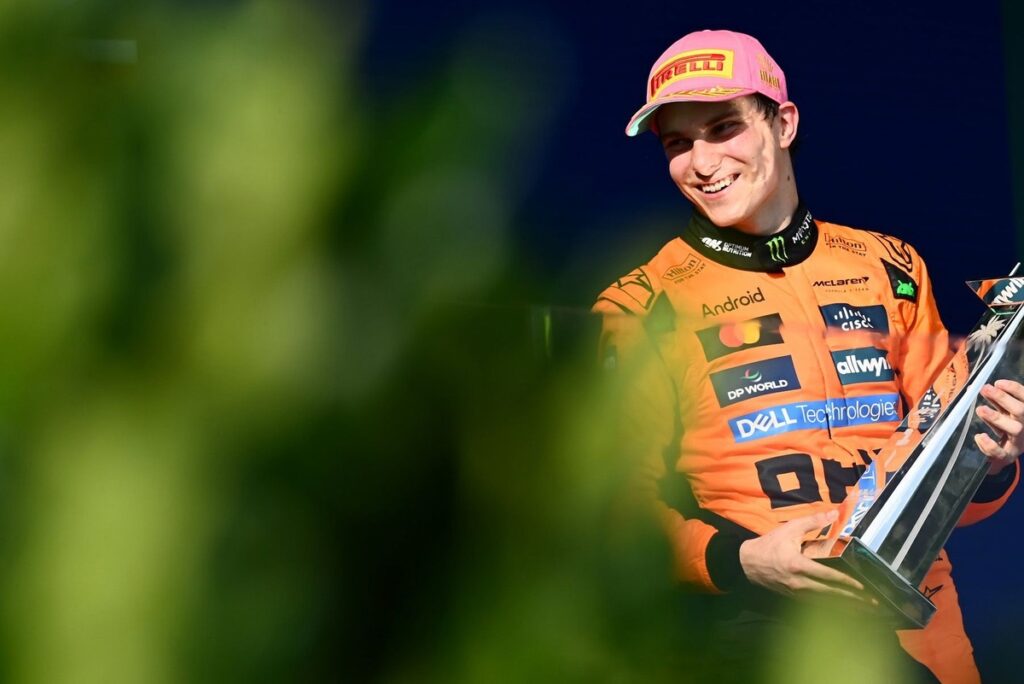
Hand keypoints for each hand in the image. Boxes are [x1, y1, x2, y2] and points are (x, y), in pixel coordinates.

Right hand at [739, 510, 866, 600]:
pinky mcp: (793, 597)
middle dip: (852, 600)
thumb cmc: (769, 544)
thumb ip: (813, 521)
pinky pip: (815, 604)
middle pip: (830, 594)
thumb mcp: (789, 529)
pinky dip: (830, 607)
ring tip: (862, 610)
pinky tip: (842, 609)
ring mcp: (795, 592)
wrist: (747, 562)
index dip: (846, 583)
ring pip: (824, 602)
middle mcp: (798, 582)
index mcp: (798, 565)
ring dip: (844, 607)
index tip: (863, 588)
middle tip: (872, 604)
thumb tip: (835, 513)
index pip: (827, 576)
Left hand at [975, 379, 1023, 472]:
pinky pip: (1001, 452)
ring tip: (980, 409)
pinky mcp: (1008, 455)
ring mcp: (1018, 442)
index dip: (1013, 389)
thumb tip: (986, 387)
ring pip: (1014, 429)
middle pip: (1020, 410)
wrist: (1009, 451)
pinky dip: (989, 445)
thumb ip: (998, 400)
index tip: (997, 382)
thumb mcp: (1005, 411)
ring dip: (996, 417)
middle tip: (985, 389)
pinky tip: (979, 436)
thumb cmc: (1007, 424)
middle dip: (1003, 398)